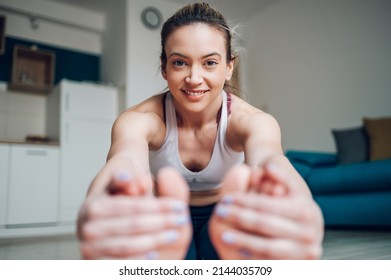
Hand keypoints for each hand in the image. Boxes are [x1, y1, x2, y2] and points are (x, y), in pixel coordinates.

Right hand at [78, 167, 191, 258]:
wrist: (108, 218)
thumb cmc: (124, 200)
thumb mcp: (131, 184)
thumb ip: (137, 180)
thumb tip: (140, 180)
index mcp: (94, 204)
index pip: (133, 205)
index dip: (159, 206)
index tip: (180, 206)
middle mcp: (87, 226)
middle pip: (132, 225)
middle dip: (161, 222)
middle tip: (182, 219)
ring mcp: (88, 247)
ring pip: (127, 245)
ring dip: (154, 240)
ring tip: (174, 234)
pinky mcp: (93, 265)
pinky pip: (118, 265)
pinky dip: (138, 260)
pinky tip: (154, 254)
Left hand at [209, 157, 323, 258]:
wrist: (303, 228)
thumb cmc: (286, 202)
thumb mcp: (285, 183)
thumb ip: (277, 172)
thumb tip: (269, 167)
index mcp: (306, 208)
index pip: (268, 204)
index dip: (245, 201)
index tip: (225, 198)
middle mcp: (310, 231)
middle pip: (267, 224)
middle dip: (241, 218)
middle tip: (220, 213)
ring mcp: (306, 251)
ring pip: (269, 247)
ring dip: (244, 241)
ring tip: (224, 235)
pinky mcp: (299, 265)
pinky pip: (272, 263)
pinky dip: (254, 258)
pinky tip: (239, 251)